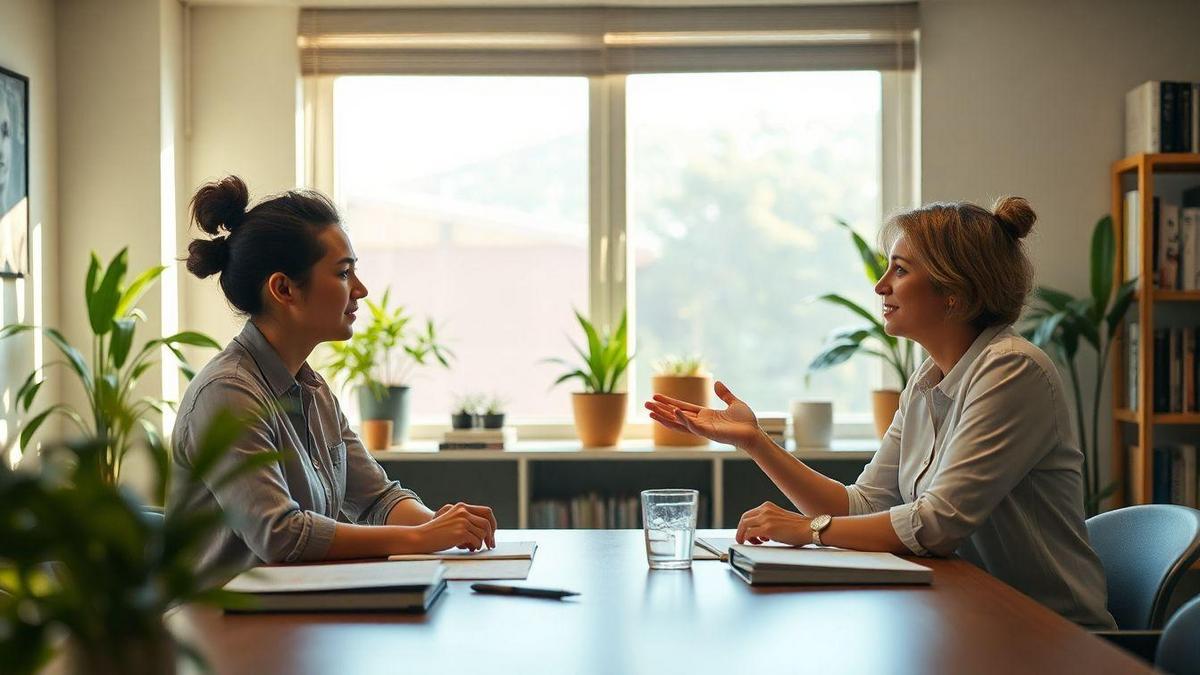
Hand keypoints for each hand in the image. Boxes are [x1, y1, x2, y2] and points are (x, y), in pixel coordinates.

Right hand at [418, 502, 496, 551]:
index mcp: (462, 507)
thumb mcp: (452, 521)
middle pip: (487, 523)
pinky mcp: (461, 532)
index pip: (487, 511)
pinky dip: (475, 546)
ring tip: (474, 547)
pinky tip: (469, 548)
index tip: (492, 534)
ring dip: (480, 542)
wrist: (421, 537)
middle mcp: (463, 511)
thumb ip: (467, 521)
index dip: (492, 523)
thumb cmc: (436, 533)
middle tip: (490, 545)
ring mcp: (462, 521)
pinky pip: (477, 541)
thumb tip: (486, 531)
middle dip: (491, 535)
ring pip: (483, 533)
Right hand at [644, 380, 760, 446]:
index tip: (656, 396)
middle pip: (675, 415)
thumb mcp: (734, 402)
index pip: (682, 407)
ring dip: (665, 417)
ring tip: (651, 411)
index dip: (669, 401)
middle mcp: (700, 422)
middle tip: (645, 404)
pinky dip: (683, 419)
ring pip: (679, 422)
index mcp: (705, 415)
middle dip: (660, 410)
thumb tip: (717, 383)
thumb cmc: (746, 422)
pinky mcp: (708, 433)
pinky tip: (674, 411)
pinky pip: (692, 426)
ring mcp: (703, 428)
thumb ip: (724, 394)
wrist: (754, 433)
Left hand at [736, 501, 811, 545]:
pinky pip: (749, 533)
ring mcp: (766, 519)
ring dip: (743, 536)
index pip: (749, 514)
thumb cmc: (799, 526)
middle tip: (742, 539)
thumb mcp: (780, 518)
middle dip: (741, 530)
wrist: (809, 528)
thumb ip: (769, 521)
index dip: (745, 524)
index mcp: (768, 506)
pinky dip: (748, 539)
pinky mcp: (768, 529)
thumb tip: (760, 533)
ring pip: (744, 526)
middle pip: (744, 518)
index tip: (746, 532)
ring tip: (750, 542)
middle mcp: (765, 510)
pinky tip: (756, 543)